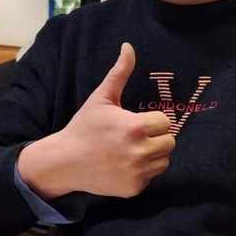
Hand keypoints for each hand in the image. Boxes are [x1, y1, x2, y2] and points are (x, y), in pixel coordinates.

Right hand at [19, 43, 174, 199]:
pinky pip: (152, 176)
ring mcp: (138, 172)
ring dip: (153, 155)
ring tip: (131, 151)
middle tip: (135, 137)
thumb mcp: (101, 99)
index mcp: (136, 127)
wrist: (65, 162)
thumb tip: (129, 47)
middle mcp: (140, 152)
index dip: (152, 121)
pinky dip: (143, 172)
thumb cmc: (84, 127)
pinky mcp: (135, 188)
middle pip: (170, 142)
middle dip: (156, 138)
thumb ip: (119, 73)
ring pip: (164, 160)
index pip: (165, 122)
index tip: (135, 122)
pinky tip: (124, 165)